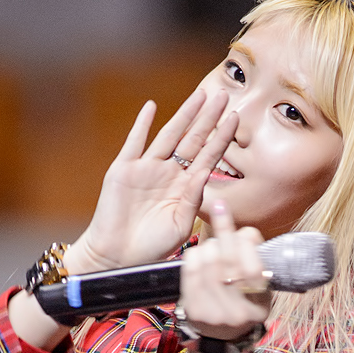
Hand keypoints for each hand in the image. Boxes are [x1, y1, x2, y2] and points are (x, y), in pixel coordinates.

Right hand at [71, 90, 237, 274]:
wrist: (118, 257)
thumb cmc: (152, 247)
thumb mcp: (180, 225)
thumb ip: (194, 199)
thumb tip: (204, 172)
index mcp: (185, 188)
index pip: (208, 156)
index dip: (222, 137)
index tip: (236, 118)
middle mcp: (168, 174)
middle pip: (192, 139)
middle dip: (208, 118)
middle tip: (224, 95)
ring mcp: (146, 169)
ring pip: (169, 135)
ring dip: (184, 115)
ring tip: (199, 95)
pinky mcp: (124, 169)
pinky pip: (134, 142)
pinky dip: (142, 124)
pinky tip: (151, 107)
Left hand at [178, 200, 272, 341]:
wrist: (223, 339)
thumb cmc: (245, 304)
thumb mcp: (262, 289)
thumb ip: (257, 261)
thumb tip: (244, 232)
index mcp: (260, 304)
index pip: (251, 266)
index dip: (243, 238)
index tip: (236, 220)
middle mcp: (237, 311)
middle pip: (227, 259)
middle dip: (224, 231)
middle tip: (221, 213)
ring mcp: (213, 312)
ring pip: (207, 259)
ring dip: (209, 244)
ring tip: (214, 247)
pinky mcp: (193, 310)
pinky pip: (190, 269)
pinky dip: (194, 255)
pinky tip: (199, 255)